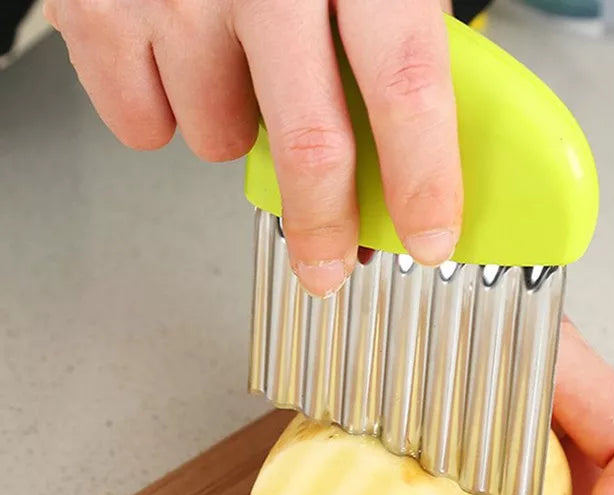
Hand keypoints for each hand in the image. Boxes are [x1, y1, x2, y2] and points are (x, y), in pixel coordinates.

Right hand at [45, 0, 462, 296]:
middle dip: (323, 226)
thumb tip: (412, 149)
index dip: (423, 180)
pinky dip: (165, 110)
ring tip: (236, 66)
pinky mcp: (96, 8)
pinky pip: (143, 125)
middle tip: (328, 263)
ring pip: (220, 140)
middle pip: (309, 146)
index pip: (406, 86)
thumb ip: (396, 30)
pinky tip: (179, 61)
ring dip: (237, 129)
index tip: (429, 239)